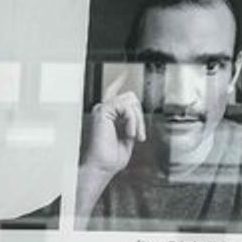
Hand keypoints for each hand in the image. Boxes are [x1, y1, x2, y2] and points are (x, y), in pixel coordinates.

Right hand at [76, 82, 144, 218]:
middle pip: (131, 98)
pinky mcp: (103, 111)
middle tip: (139, 136)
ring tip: (134, 136)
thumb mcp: (127, 138)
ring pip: (131, 101)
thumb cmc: (110, 158)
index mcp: (107, 115)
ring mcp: (102, 109)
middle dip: (139, 117)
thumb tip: (136, 115)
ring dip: (137, 121)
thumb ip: (131, 124)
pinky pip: (127, 108)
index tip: (124, 74)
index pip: (113, 92)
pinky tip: (129, 134)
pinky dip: (132, 122)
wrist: (102, 167)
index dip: (118, 81)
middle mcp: (103, 110)